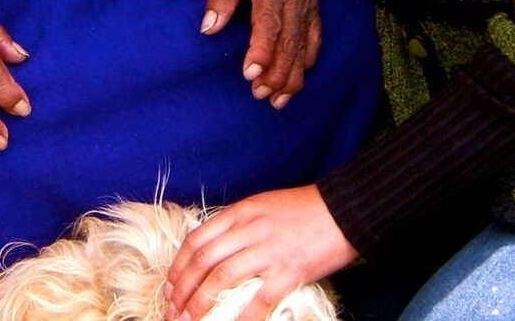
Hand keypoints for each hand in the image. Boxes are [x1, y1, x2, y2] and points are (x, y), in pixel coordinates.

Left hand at [164, 186, 355, 320]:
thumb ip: (238, 225)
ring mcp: (268, 251)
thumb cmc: (305, 209)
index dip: (177, 266)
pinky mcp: (289, 271)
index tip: (170, 285)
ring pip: (220, 279)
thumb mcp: (262, 205)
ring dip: (199, 303)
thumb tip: (215, 250)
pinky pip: (258, 299)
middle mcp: (249, 230)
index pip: (196, 240)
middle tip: (172, 309)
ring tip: (188, 320)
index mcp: (240, 212)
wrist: (345, 210)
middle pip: (202, 261)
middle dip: (182, 289)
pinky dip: (242, 318)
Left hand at [202, 0, 319, 106]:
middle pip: (289, 41)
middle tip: (259, 94)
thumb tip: (209, 29)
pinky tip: (296, 80)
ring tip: (276, 99)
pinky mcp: (315, 7)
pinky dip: (307, 62)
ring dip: (291, 75)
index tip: (250, 74)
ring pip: (304, 46)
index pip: (269, 23)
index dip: (262, 51)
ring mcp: (308, 2)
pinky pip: (315, 39)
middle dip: (276, 73)